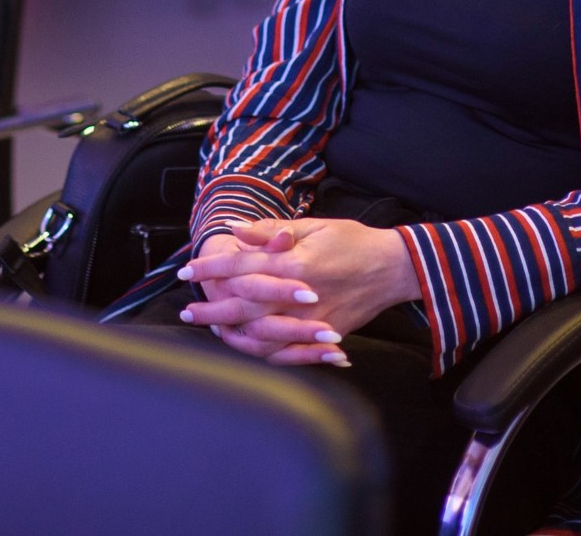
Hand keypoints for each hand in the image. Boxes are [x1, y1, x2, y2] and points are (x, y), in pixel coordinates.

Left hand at [181, 218, 419, 366]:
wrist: (394, 268)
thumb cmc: (354, 241)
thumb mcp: (314, 225)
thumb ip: (273, 231)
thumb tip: (236, 230)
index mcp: (294, 261)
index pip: (241, 266)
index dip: (210, 268)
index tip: (186, 272)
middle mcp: (298, 294)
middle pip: (242, 305)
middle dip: (210, 308)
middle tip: (186, 312)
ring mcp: (311, 319)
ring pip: (260, 335)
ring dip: (232, 334)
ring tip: (212, 329)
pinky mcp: (323, 336)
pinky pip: (287, 353)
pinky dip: (264, 354)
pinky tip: (248, 348)